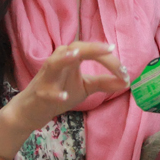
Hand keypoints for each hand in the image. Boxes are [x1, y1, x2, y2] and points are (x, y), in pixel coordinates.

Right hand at [10, 41, 129, 130]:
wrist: (32, 110)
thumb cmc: (59, 92)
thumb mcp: (85, 87)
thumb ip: (104, 83)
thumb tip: (126, 81)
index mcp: (70, 57)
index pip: (91, 51)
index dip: (108, 60)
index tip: (125, 72)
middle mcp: (58, 61)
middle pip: (75, 49)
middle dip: (93, 50)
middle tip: (110, 51)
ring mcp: (47, 77)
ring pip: (54, 63)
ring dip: (64, 59)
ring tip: (76, 55)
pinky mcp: (40, 93)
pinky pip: (47, 91)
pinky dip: (55, 93)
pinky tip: (64, 96)